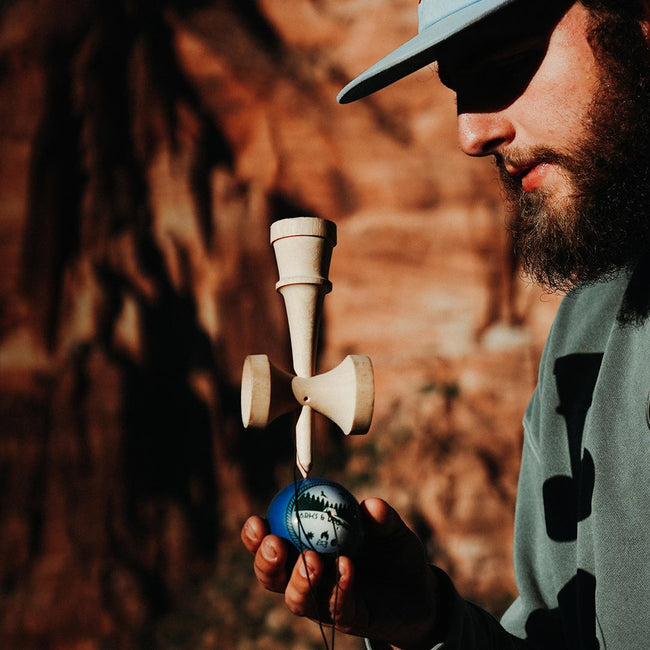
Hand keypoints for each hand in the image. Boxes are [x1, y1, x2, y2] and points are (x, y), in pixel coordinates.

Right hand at [241, 497, 440, 647]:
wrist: (421, 591)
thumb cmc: (394, 552)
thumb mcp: (390, 529)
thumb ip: (381, 518)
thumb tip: (369, 505)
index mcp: (305, 548)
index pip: (270, 543)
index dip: (256, 535)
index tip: (257, 520)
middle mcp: (308, 578)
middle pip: (272, 576)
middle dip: (266, 561)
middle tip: (275, 544)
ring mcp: (325, 601)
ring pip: (297, 598)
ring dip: (299, 579)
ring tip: (310, 559)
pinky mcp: (347, 619)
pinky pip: (336, 605)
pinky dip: (339, 585)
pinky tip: (346, 567)